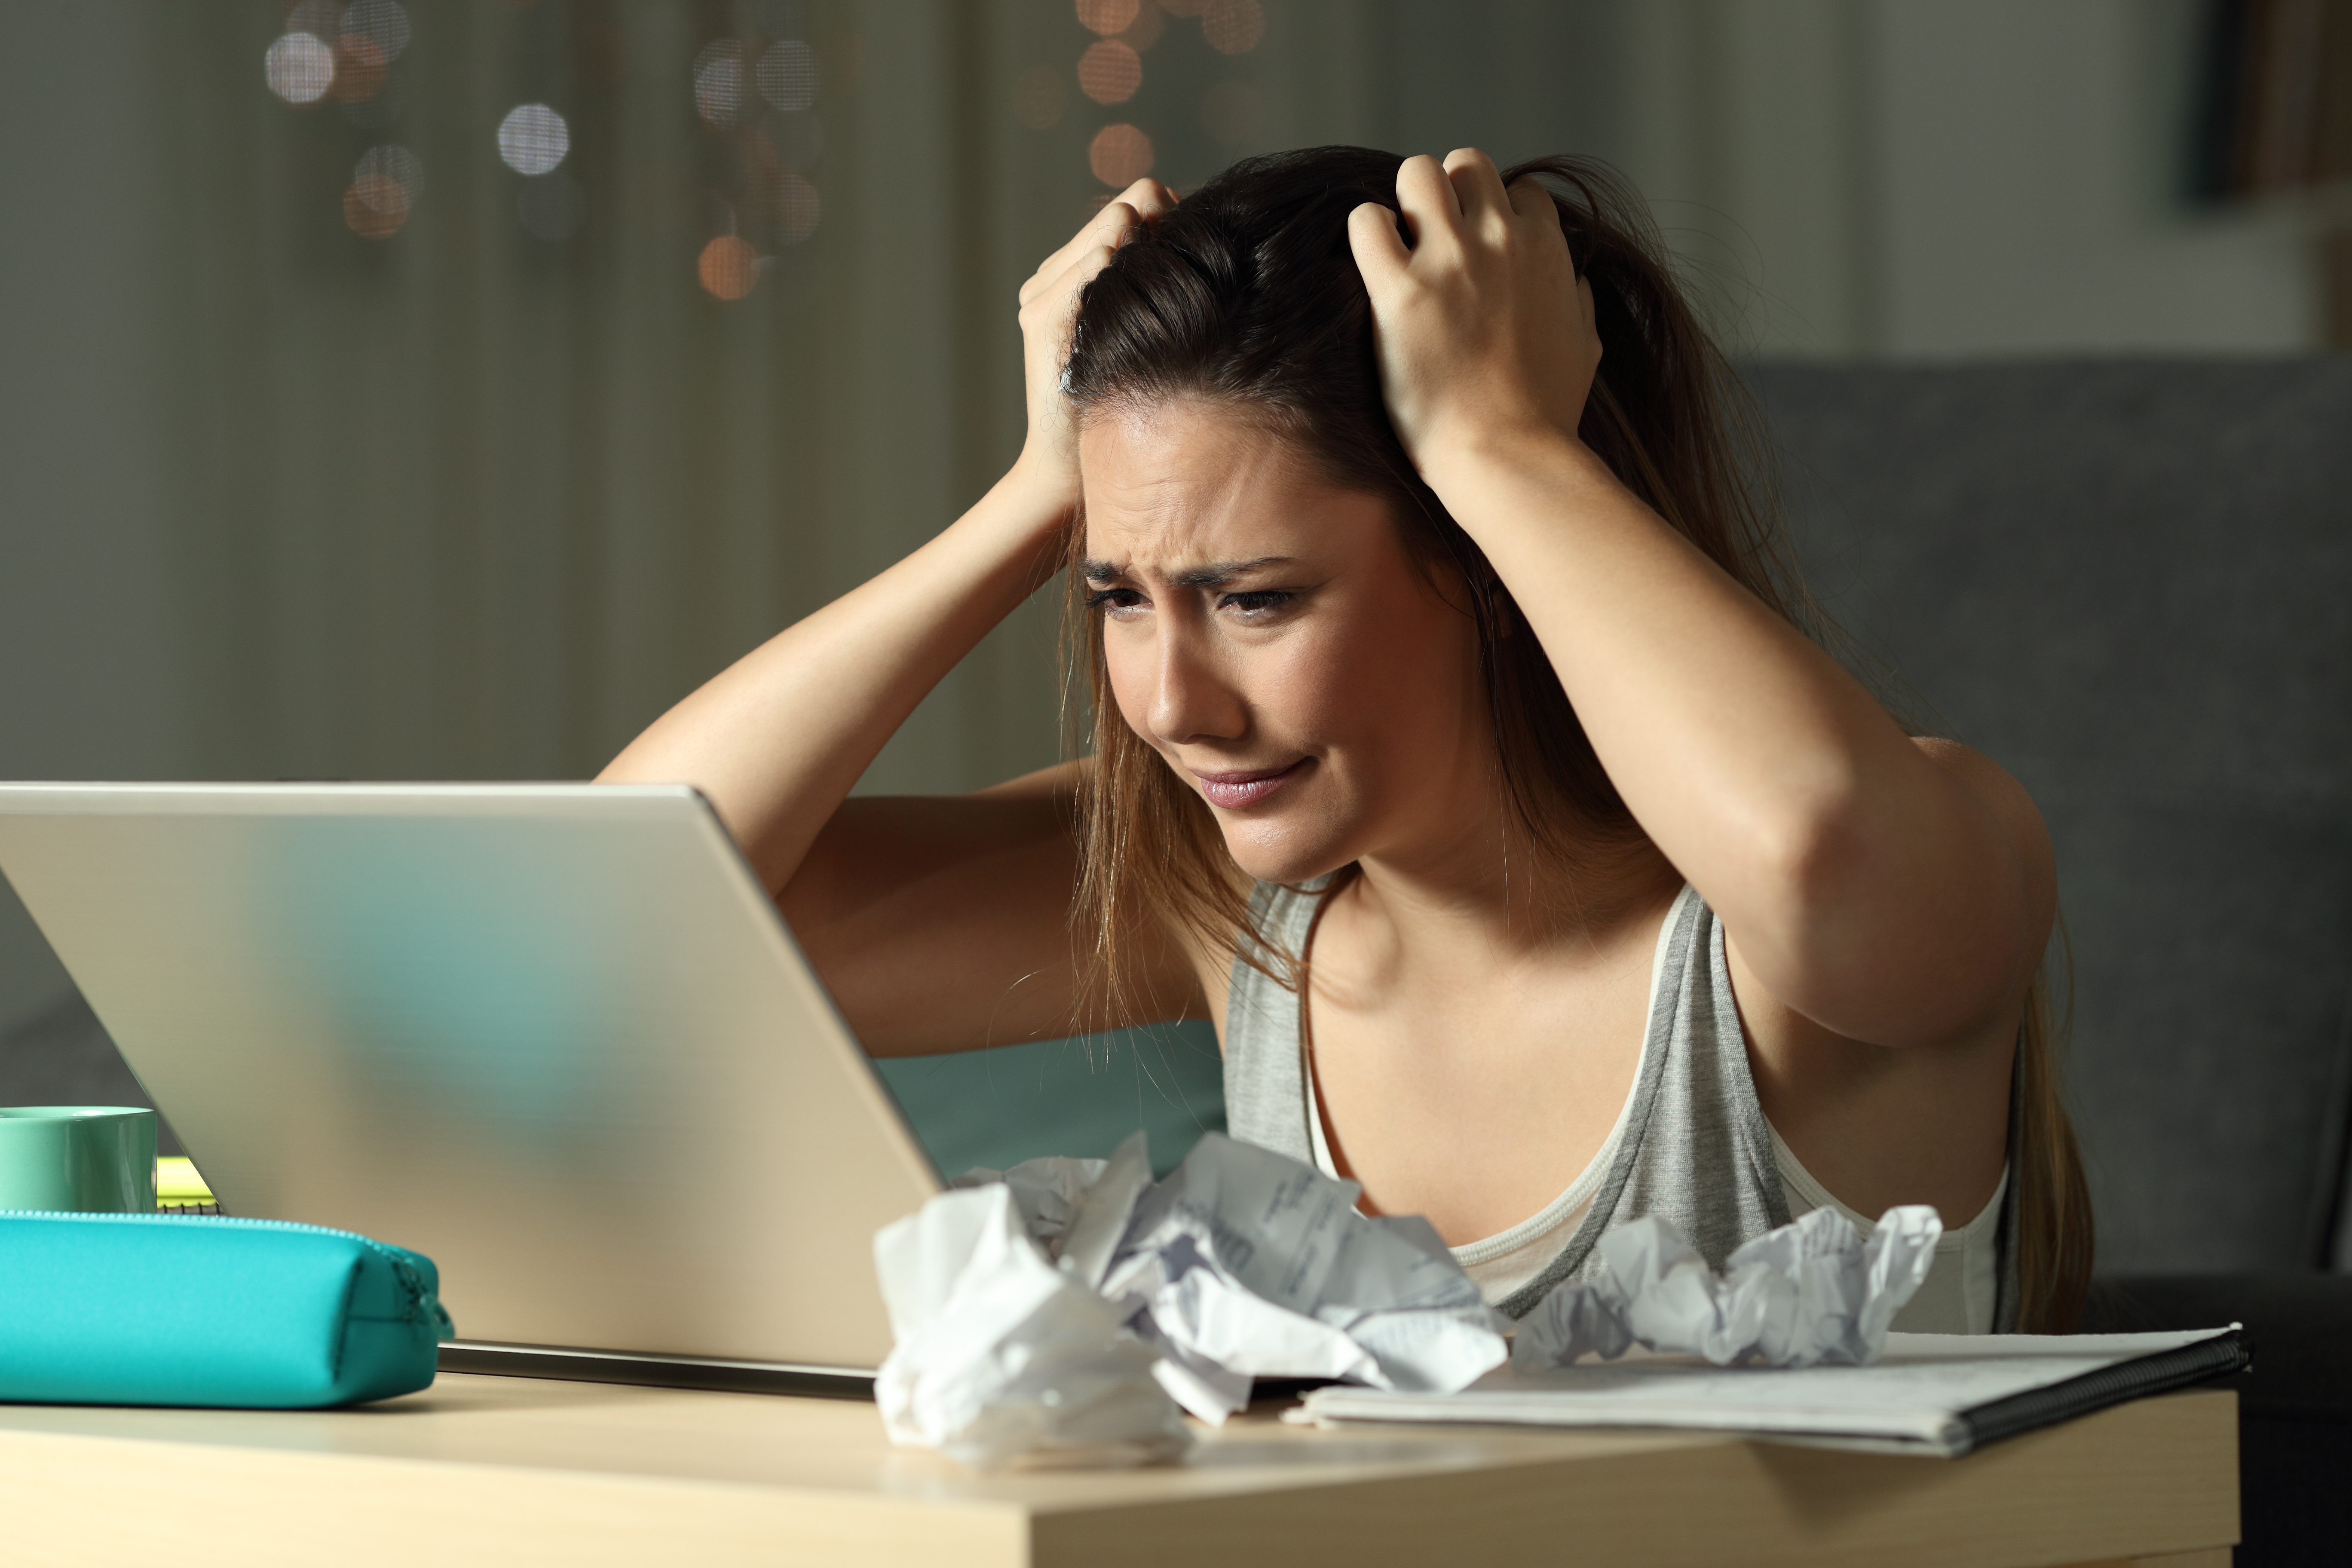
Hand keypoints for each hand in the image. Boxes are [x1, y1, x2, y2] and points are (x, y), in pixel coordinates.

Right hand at [1012, 179, 1177, 510]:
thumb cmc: (1125, 406)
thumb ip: (1158, 283)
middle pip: (1128, 206)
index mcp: (1075, 272)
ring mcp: (1042, 293)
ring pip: (1112, 230)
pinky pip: (1092, 267)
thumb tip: (1206, 239)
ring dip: (1143, 257)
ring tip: (1154, 311)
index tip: (1192, 262)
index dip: (1172, 221)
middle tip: (1180, 287)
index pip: (1138, 202)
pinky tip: (1133, 308)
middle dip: (1162, 233)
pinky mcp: (1042, 317)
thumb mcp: (1144, 334)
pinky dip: (1118, 274)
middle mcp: (1052, 275)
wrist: (1074, 468)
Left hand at [1347, 150, 1599, 475]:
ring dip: (1403, 204)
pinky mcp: (1399, 293)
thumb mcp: (1585, 346)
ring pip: (1417, 173)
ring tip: (1399, 249)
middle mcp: (1500, 240)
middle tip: (1430, 243)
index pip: (1518, 191)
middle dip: (1446, 195)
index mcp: (1547, 249)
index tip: (1477, 252)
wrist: (1508, 456)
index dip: (1493, 216)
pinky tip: (1372, 270)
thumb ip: (1578, 301)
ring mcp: (1449, 262)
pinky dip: (1365, 235)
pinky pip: (1367, 221)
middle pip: (1465, 164)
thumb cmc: (1546, 413)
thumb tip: (1575, 280)